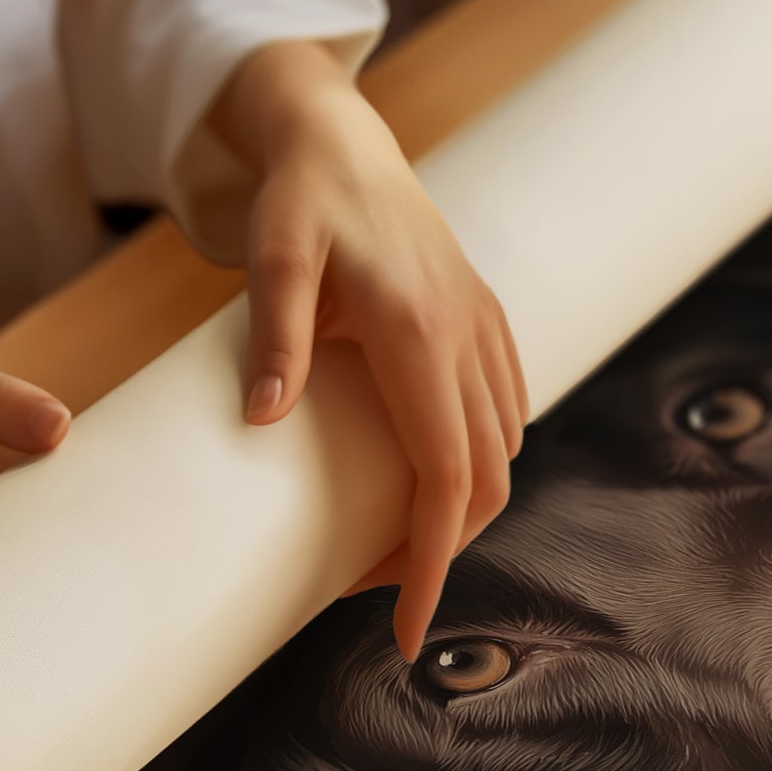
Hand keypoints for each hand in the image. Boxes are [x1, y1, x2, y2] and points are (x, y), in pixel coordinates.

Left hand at [206, 42, 528, 660]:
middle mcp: (467, 336)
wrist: (344, 140)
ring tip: (395, 542)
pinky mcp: (487, 324)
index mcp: (417, 332)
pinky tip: (432, 475)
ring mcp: (485, 330)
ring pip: (502, 453)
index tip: (407, 630)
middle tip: (376, 591)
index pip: (445, 476)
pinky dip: (479, 463)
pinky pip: (507, 413)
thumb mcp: (272, 255)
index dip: (432, 563)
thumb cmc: (300, 198)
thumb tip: (264, 420)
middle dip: (441, 552)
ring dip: (460, 511)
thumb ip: (274, 334)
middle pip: (484, 481)